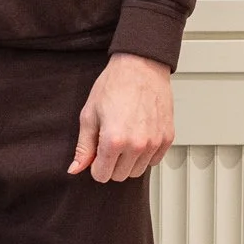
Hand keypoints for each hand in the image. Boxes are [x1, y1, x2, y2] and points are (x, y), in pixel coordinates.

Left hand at [70, 53, 174, 182]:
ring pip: (137, 171)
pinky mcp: (167, 138)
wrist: (141, 66)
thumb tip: (75, 169)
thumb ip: (83, 146)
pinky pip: (154, 161)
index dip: (95, 165)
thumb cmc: (114, 85)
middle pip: (120, 176)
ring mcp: (154, 143)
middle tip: (109, 143)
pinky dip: (145, 154)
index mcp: (113, 141)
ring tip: (124, 138)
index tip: (96, 153)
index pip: (102, 175)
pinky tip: (138, 136)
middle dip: (111, 164)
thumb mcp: (89, 115)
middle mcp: (136, 145)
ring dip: (128, 161)